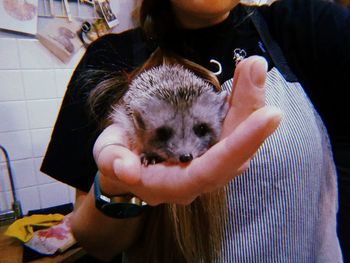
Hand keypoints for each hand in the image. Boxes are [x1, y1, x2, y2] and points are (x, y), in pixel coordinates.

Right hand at [94, 56, 281, 205]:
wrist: (127, 165)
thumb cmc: (117, 158)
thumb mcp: (106, 155)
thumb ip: (113, 162)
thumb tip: (127, 169)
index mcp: (172, 184)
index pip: (211, 171)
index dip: (240, 145)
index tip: (269, 114)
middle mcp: (197, 179)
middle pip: (235, 153)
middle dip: (250, 112)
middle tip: (255, 69)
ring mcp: (207, 163)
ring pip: (238, 140)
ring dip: (250, 104)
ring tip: (252, 68)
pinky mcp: (211, 148)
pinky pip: (232, 129)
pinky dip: (242, 104)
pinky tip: (246, 78)